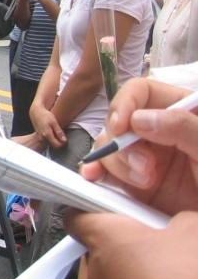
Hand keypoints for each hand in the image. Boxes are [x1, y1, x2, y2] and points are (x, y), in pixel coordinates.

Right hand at [30, 103, 65, 146]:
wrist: (36, 112)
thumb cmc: (45, 115)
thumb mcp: (54, 122)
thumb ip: (59, 132)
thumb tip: (64, 140)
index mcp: (47, 135)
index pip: (57, 145)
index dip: (63, 143)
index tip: (65, 138)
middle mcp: (42, 138)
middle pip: (54, 145)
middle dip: (59, 142)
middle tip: (61, 134)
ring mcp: (40, 138)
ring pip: (50, 143)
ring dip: (55, 140)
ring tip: (56, 132)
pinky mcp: (39, 136)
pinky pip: (47, 141)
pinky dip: (51, 138)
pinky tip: (52, 131)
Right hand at [79, 78, 197, 215]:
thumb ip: (184, 128)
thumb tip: (138, 120)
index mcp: (182, 115)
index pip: (143, 92)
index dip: (126, 103)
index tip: (121, 126)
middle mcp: (158, 134)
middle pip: (120, 121)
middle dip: (125, 143)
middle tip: (144, 170)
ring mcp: (144, 159)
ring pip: (109, 146)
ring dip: (117, 163)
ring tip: (143, 185)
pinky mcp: (133, 185)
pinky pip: (103, 171)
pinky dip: (95, 172)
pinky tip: (93, 179)